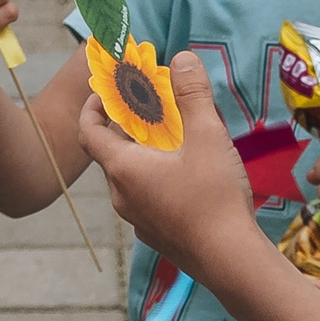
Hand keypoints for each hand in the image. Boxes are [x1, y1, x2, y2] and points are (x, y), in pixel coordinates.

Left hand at [75, 50, 263, 287]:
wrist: (230, 262)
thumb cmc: (214, 197)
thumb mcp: (207, 136)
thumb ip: (192, 94)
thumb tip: (182, 58)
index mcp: (123, 169)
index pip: (88, 132)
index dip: (92, 108)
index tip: (106, 92)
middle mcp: (121, 196)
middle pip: (111, 152)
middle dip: (127, 126)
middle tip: (152, 107)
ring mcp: (137, 220)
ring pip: (130, 176)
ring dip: (143, 153)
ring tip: (174, 138)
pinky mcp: (156, 235)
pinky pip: (146, 198)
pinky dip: (155, 178)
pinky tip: (188, 174)